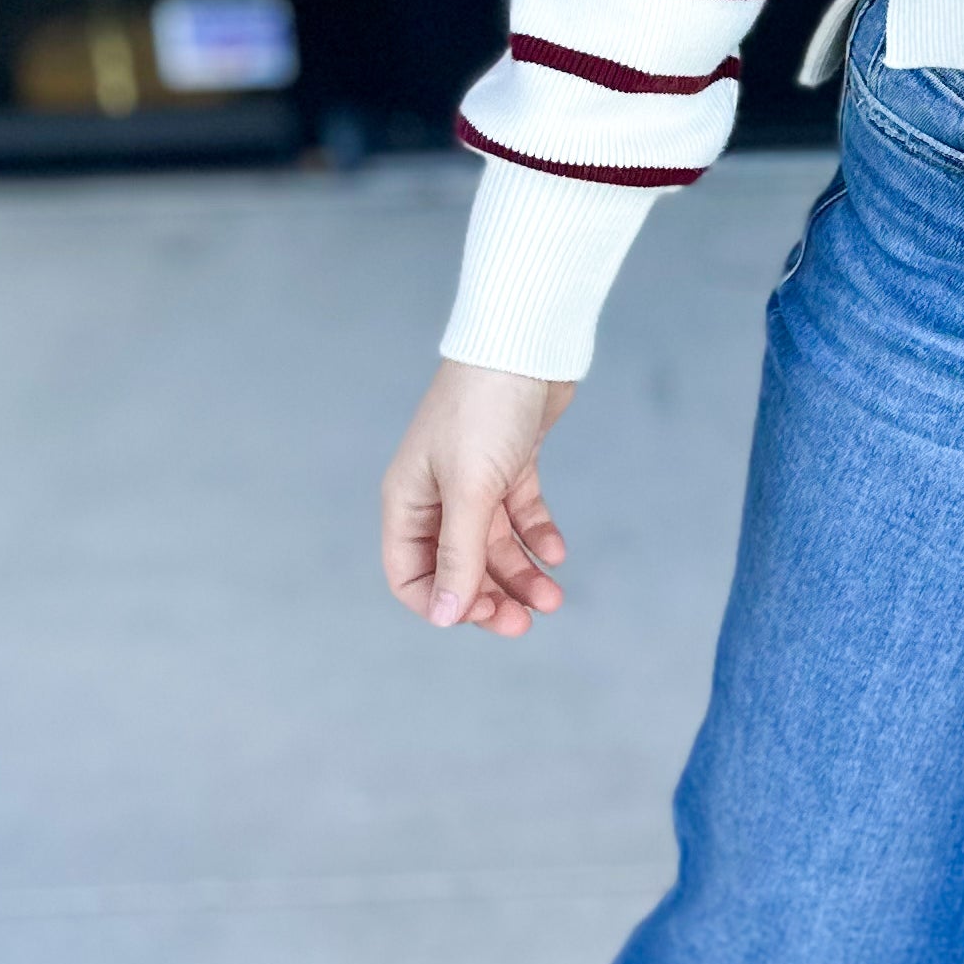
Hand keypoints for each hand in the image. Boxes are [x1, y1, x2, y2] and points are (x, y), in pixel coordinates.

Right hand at [380, 359, 573, 634]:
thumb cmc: (484, 408)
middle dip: (491, 596)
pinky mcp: (510, 463)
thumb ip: (459, 555)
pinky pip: (521, 515)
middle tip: (528, 620)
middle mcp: (436, 494)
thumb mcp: (470, 489)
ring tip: (554, 597)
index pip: (409, 573)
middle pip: (458, 566)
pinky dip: (537, 536)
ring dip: (521, 573)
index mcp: (407, 500)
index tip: (482, 616)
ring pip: (494, 545)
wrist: (526, 343)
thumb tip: (446, 616)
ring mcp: (474, 479)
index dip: (442, 602)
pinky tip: (556, 552)